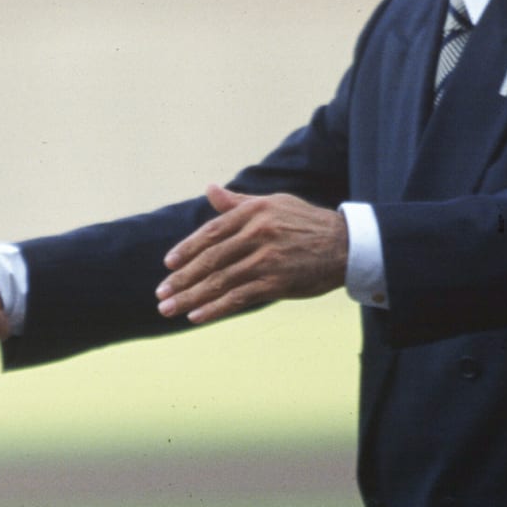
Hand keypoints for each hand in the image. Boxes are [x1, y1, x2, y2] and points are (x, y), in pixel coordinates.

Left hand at [155, 186, 345, 323]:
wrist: (346, 245)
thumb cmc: (306, 222)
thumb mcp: (273, 203)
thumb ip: (238, 202)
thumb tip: (209, 189)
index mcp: (252, 213)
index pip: (210, 232)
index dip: (186, 249)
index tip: (168, 264)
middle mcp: (256, 234)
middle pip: (210, 259)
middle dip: (181, 279)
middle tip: (161, 293)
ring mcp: (265, 260)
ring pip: (219, 281)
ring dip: (190, 297)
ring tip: (168, 308)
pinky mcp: (276, 283)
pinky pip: (238, 298)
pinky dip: (214, 308)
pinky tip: (196, 317)